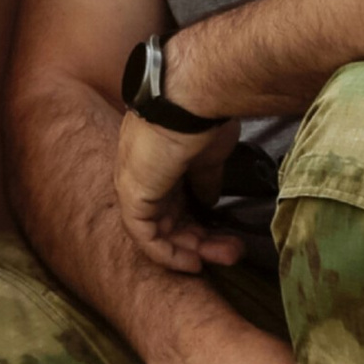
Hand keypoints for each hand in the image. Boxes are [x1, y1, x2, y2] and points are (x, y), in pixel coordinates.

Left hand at [112, 105, 244, 275]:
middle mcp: (142, 176)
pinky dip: (169, 254)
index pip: (176, 203)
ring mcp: (133, 186)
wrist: (190, 101)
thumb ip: (205, 178)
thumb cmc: (201, 117)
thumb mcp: (208, 154)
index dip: (201, 224)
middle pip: (169, 221)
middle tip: (231, 251)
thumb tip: (209, 198)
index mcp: (159, 163)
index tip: (226, 235)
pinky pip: (145, 238)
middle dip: (202, 241)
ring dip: (193, 250)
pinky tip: (195, 262)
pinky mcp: (131, 197)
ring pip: (160, 232)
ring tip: (225, 256)